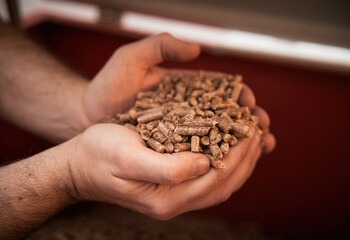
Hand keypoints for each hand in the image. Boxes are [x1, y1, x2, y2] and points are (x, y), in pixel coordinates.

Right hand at [67, 109, 274, 219]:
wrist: (80, 165)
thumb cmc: (98, 156)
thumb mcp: (127, 157)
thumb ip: (165, 168)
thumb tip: (205, 164)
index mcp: (166, 198)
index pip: (216, 178)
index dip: (239, 154)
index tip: (251, 130)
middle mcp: (174, 201)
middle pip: (224, 183)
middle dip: (246, 157)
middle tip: (258, 131)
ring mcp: (174, 196)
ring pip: (219, 183)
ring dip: (240, 161)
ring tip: (252, 138)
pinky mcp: (171, 186)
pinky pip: (207, 178)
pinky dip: (224, 162)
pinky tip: (229, 146)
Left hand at [80, 33, 274, 152]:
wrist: (86, 114)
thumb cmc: (107, 85)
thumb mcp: (130, 58)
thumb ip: (161, 46)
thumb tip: (197, 49)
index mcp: (186, 89)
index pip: (221, 92)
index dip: (241, 99)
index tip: (253, 106)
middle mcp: (188, 110)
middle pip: (227, 117)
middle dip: (249, 124)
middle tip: (263, 132)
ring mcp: (182, 131)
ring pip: (219, 138)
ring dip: (242, 145)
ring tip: (260, 149)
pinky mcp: (172, 150)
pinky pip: (200, 156)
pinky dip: (219, 160)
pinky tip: (230, 166)